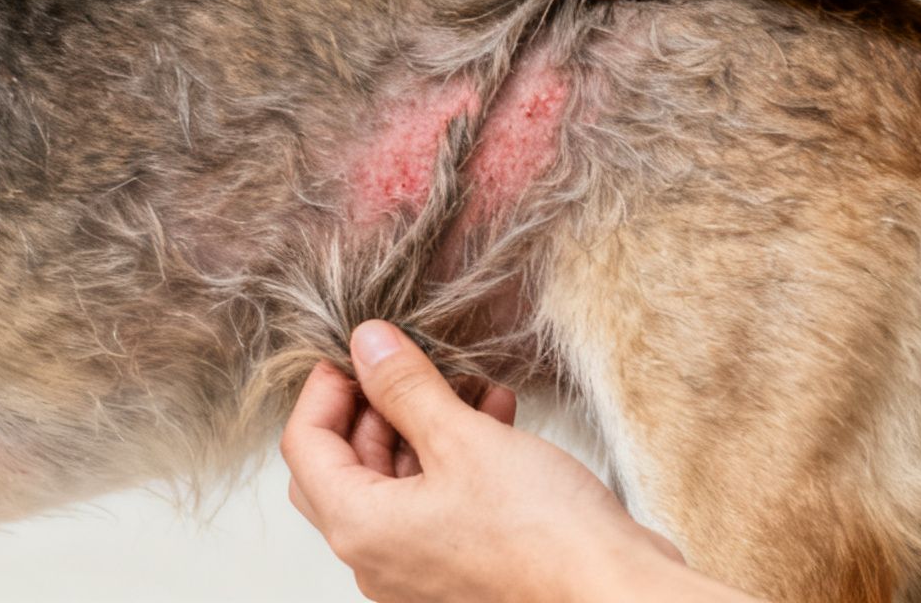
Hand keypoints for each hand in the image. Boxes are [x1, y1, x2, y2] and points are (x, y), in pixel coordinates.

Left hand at [282, 321, 748, 602]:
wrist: (617, 597)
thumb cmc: (542, 534)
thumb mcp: (463, 439)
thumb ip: (405, 388)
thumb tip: (366, 344)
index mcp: (359, 528)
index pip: (304, 445)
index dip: (324, 388)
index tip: (354, 351)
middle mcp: (377, 559)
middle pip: (343, 466)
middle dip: (374, 407)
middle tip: (406, 364)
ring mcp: (418, 571)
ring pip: (395, 483)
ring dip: (424, 426)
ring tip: (467, 382)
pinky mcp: (461, 571)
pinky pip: (435, 504)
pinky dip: (454, 459)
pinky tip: (496, 415)